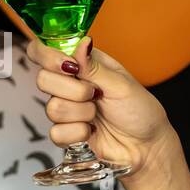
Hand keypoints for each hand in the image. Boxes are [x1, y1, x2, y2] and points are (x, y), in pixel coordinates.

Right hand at [26, 36, 180, 184]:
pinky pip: (55, 132)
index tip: (68, 67)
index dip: (47, 56)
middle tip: (95, 95)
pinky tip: (92, 131)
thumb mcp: (121, 84)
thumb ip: (94, 66)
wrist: (146, 147)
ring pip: (52, 108)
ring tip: (98, 115)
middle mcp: (70, 84)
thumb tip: (82, 42)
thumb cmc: (140, 111)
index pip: (44, 51)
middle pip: (43, 79)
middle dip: (73, 91)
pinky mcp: (66, 133)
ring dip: (81, 113)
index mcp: (82, 64)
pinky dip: (78, 133)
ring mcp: (67, 109)